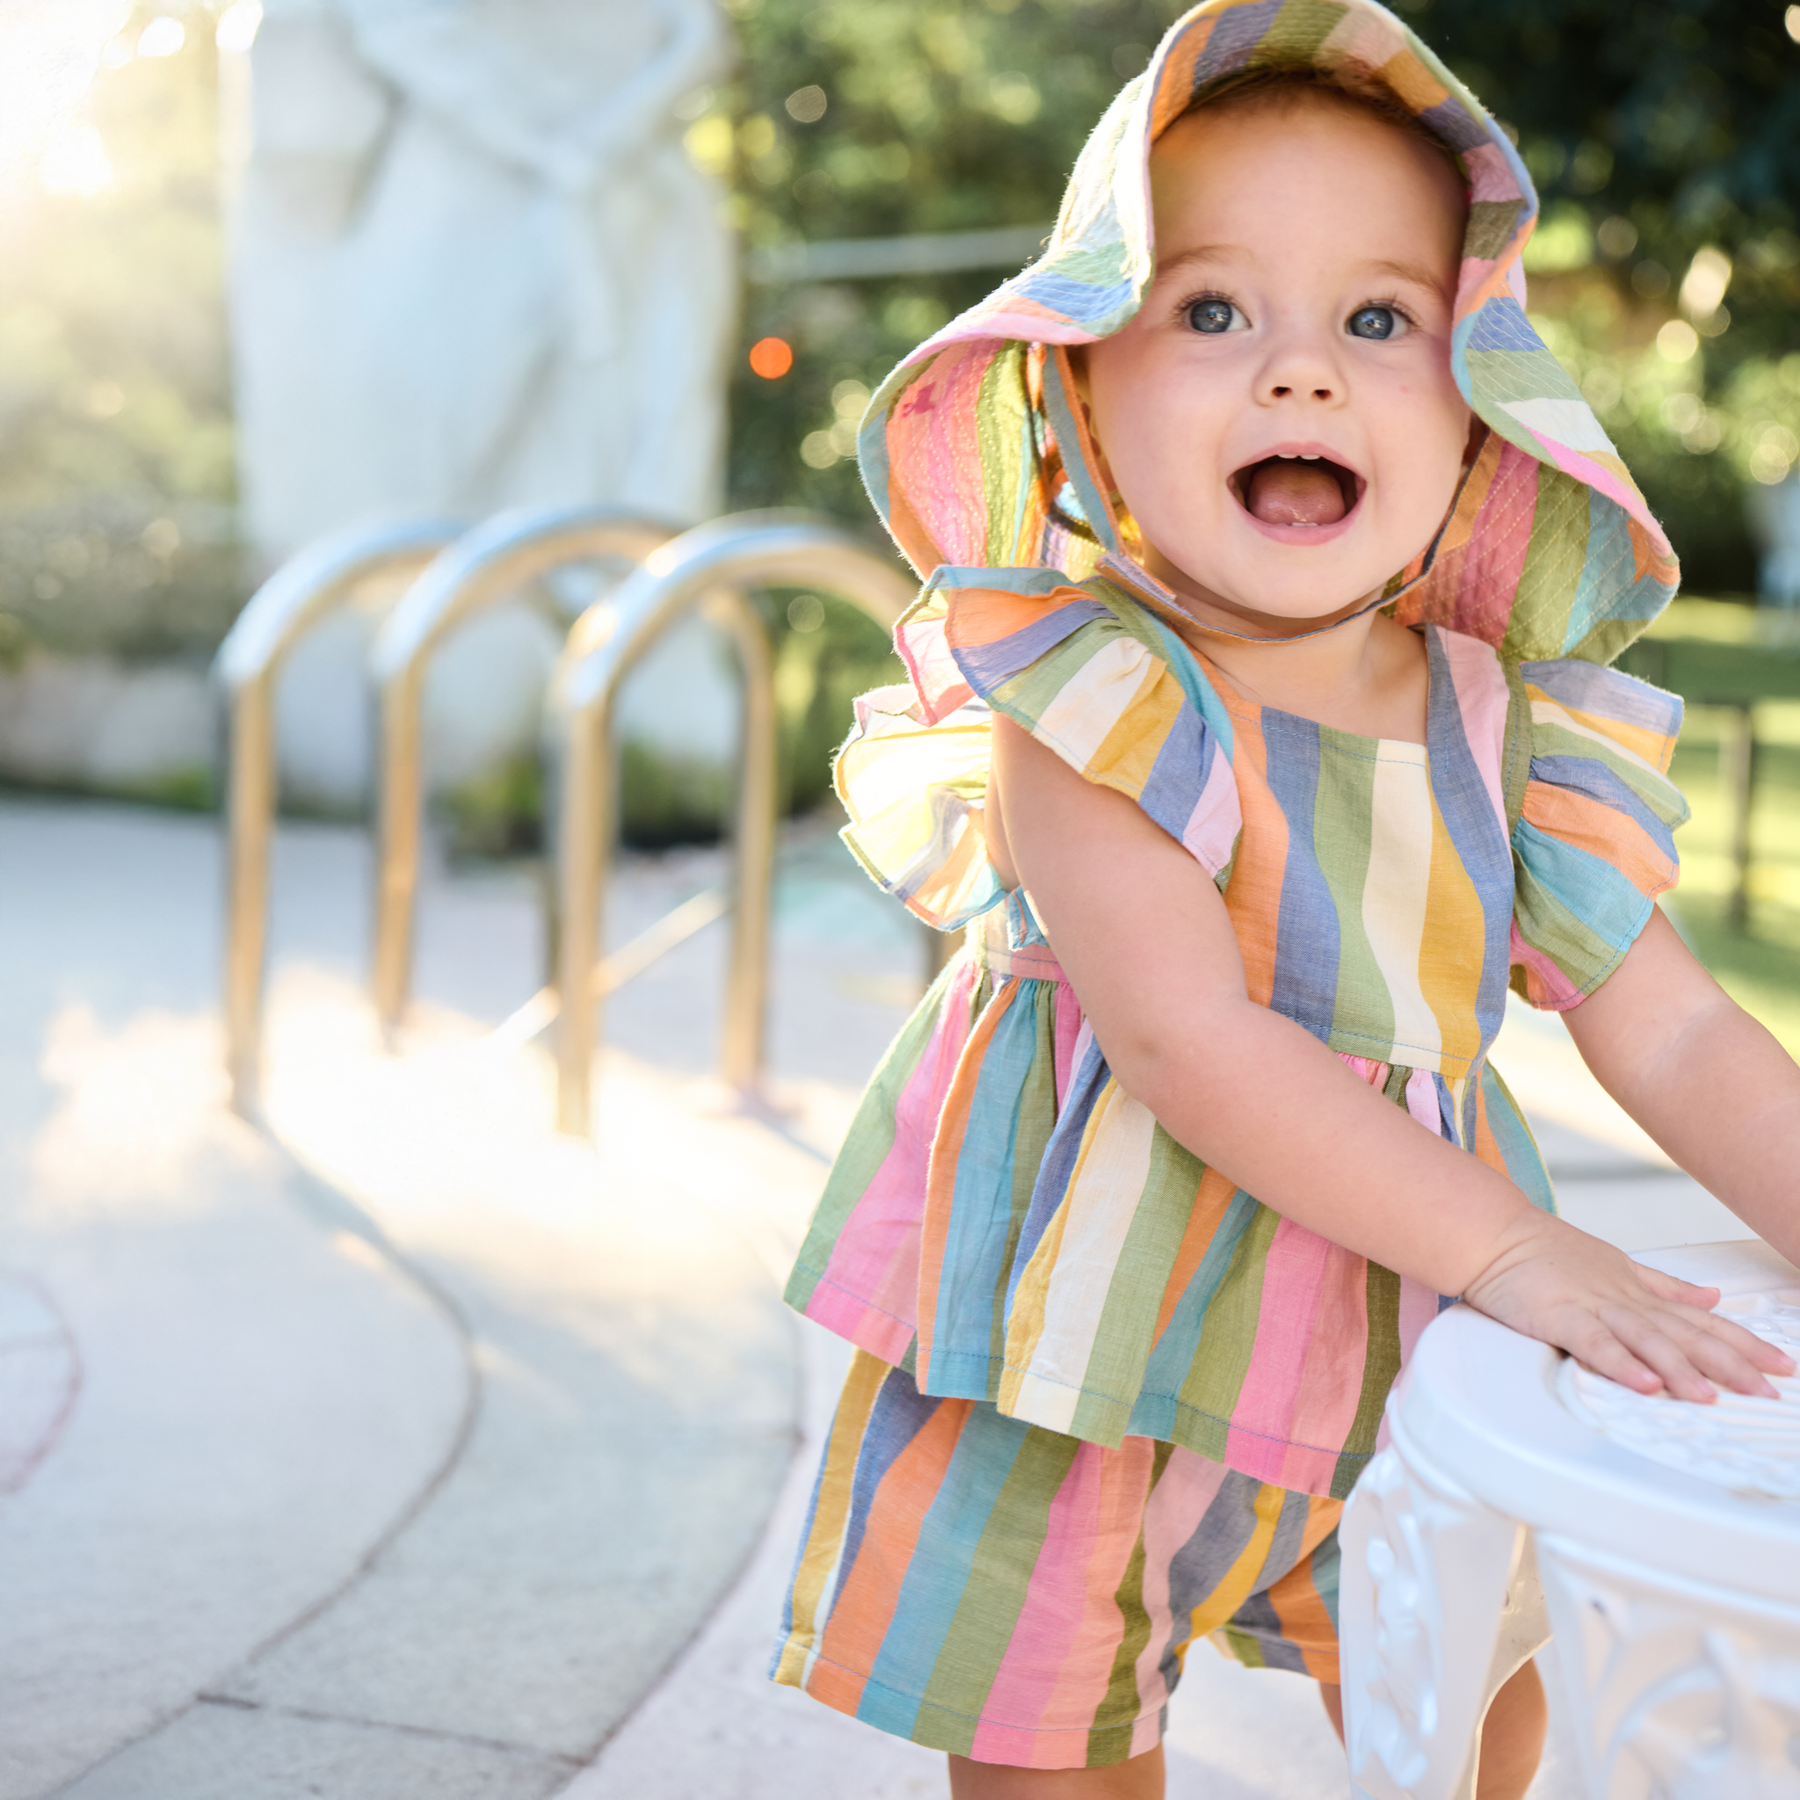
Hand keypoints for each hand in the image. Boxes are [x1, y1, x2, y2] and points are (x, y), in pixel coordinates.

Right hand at [1461, 1213, 1795, 1401]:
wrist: (1495, 1232)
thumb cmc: (1547, 1251)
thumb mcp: (1618, 1263)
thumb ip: (1665, 1286)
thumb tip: (1711, 1297)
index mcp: (1639, 1290)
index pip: (1701, 1320)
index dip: (1742, 1343)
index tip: (1779, 1364)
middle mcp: (1625, 1299)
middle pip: (1683, 1333)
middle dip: (1729, 1362)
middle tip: (1766, 1388)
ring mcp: (1593, 1306)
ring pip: (1645, 1339)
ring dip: (1680, 1368)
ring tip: (1709, 1396)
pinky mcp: (1558, 1316)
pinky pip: (1594, 1343)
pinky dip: (1621, 1364)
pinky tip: (1644, 1384)